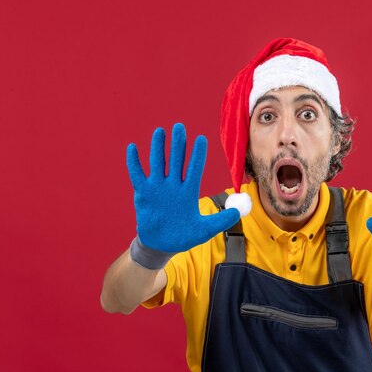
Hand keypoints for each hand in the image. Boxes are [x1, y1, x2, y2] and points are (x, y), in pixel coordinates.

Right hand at [126, 123, 239, 253]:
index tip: (201, 138)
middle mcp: (173, 186)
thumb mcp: (206, 229)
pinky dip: (134, 162)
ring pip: (157, 163)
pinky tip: (132, 148)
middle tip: (179, 126)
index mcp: (189, 191)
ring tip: (160, 131)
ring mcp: (158, 188)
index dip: (197, 154)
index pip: (194, 168)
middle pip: (176, 160)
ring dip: (158, 147)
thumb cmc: (184, 236)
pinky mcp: (143, 194)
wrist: (162, 245)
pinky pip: (137, 175)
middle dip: (178, 143)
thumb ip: (222, 220)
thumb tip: (239, 212)